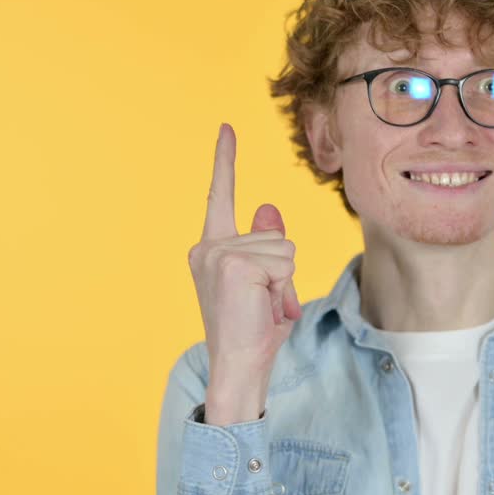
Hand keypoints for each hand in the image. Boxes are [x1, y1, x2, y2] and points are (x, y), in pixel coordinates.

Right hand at [187, 123, 301, 424]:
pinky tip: (263, 308)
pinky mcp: (233, 264)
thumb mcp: (267, 283)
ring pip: (284, 249)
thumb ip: (266, 245)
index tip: (226, 127)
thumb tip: (268, 207)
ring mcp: (217, 253)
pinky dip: (284, 289)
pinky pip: (285, 263)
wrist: (238, 367)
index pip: (221, 196)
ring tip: (263, 308)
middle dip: (283, 272)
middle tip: (265, 304)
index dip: (225, 160)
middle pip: (276, 235)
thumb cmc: (253, 331)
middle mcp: (208, 247)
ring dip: (285, 283)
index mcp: (210, 248)